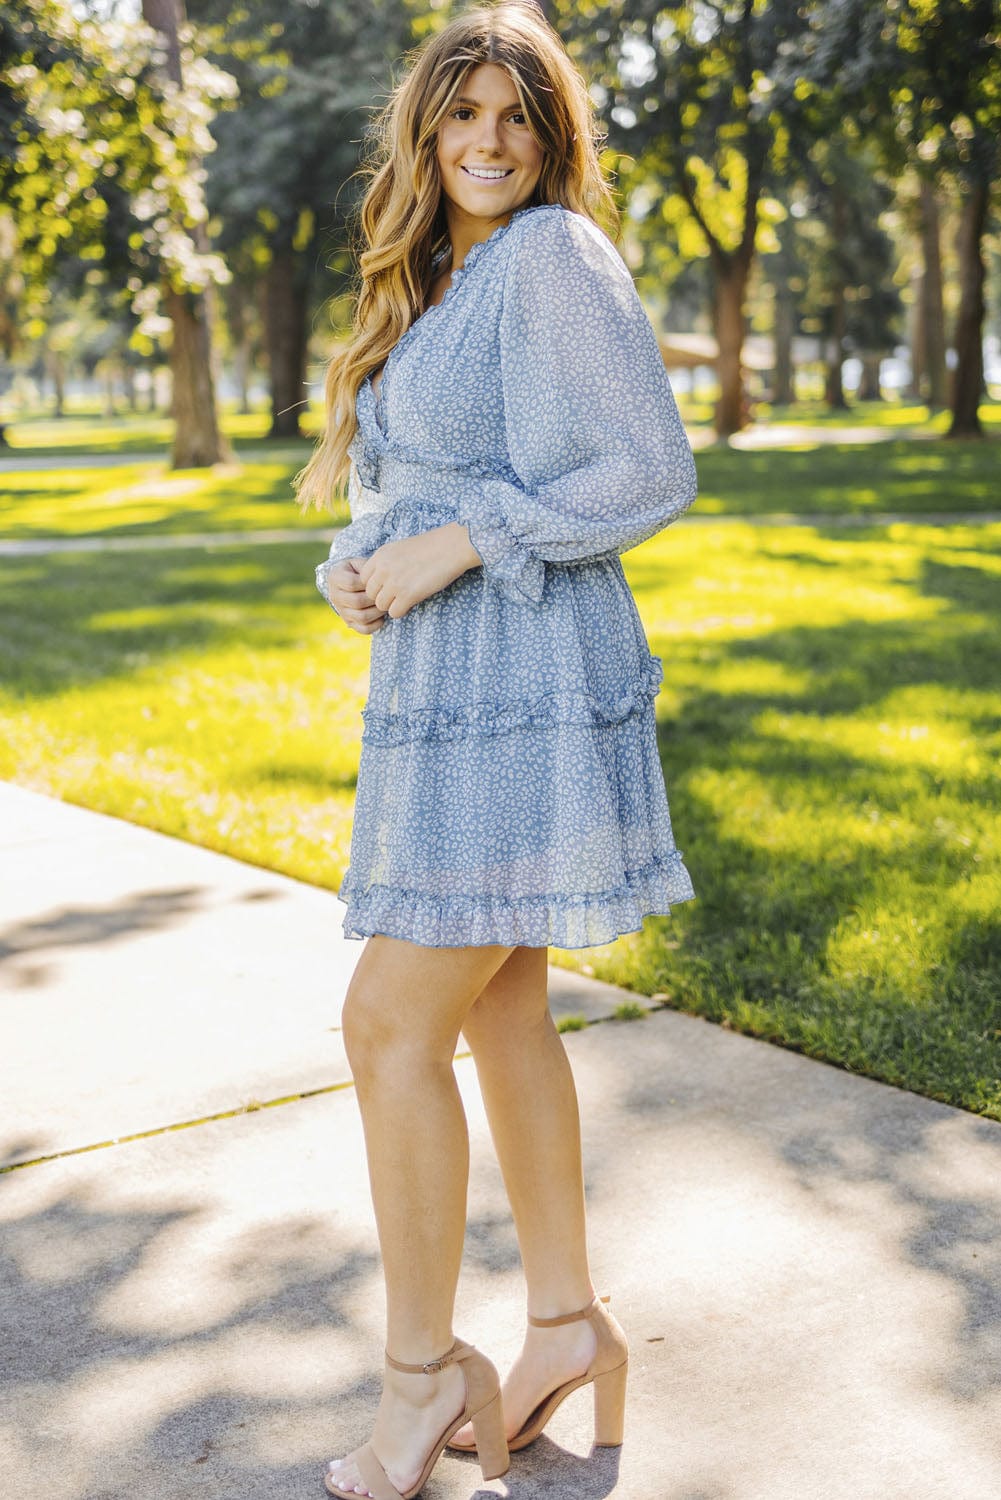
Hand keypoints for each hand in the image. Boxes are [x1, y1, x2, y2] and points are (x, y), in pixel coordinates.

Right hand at [324, 558, 387, 634]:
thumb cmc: (361, 570)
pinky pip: (363, 629)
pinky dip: (376, 625)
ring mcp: (341, 611)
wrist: (352, 580)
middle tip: (386, 595)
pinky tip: (382, 617)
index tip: (377, 581)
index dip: (368, 583)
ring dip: (377, 612)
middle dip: (375, 599)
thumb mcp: (361, 563)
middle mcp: (334, 596)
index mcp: (335, 578)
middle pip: (357, 602)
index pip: (352, 583)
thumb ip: (368, 568)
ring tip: (385, 605)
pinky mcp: (349, 622)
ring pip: (361, 617)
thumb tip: (382, 579)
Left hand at [357, 523, 480, 618]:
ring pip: (380, 605)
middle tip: (397, 594)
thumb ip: (386, 563)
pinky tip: (412, 602)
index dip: (374, 585)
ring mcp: (394, 583)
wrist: (450, 547)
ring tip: (405, 598)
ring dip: (391, 605)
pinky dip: (402, 611)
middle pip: (369, 594)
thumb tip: (380, 582)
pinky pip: (394, 613)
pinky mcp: (408, 595)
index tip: (387, 585)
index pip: (362, 579)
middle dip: (382, 596)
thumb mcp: (400, 548)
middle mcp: (383, 569)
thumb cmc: (430, 547)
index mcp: (380, 555)